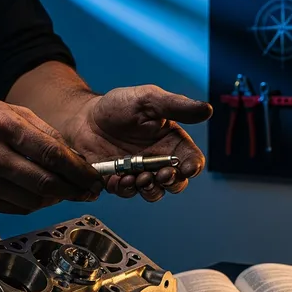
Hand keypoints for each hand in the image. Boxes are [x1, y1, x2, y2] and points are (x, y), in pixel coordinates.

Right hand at [0, 100, 103, 213]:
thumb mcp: (10, 111)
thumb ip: (44, 132)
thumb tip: (75, 158)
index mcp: (3, 126)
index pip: (52, 154)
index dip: (79, 170)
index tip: (93, 178)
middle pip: (45, 182)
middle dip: (73, 189)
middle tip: (88, 191)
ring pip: (33, 201)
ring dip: (56, 199)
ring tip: (65, 191)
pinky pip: (17, 208)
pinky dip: (35, 204)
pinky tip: (42, 195)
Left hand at [63, 85, 211, 201]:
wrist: (84, 117)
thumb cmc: (119, 105)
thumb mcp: (149, 99)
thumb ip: (177, 106)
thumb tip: (207, 110)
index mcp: (172, 142)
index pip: (191, 160)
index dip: (192, 167)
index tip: (186, 168)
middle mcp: (158, 161)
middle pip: (176, 183)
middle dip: (171, 183)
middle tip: (160, 176)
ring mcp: (139, 173)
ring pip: (153, 192)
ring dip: (149, 189)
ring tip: (138, 178)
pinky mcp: (119, 181)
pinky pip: (126, 192)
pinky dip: (124, 188)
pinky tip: (118, 178)